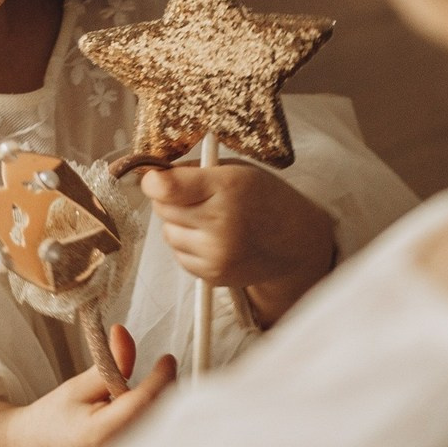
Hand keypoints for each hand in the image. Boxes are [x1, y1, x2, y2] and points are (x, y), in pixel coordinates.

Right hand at [0, 325, 176, 446]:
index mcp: (102, 434)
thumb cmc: (51, 420)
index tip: (166, 359)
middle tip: (161, 371)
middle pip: (162, 422)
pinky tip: (144, 417)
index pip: (145, 402)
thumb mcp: (78, 386)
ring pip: (160, 436)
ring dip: (161, 411)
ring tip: (148, 394)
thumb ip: (108, 364)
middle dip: (166, 394)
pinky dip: (155, 428)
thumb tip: (125, 333)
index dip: (161, 378)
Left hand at [140, 161, 335, 324]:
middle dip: (169, 200)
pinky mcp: (213, 276)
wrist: (296, 244)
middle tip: (194, 198)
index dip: (153, 181)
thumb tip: (151, 177)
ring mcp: (217, 254)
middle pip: (162, 209)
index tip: (156, 178)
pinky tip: (213, 239)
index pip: (165, 187)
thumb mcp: (235, 170)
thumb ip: (193, 170)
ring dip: (179, 224)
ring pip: (168, 233)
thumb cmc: (264, 198)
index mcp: (226, 188)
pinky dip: (189, 246)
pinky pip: (179, 255)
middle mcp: (220, 224)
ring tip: (208, 220)